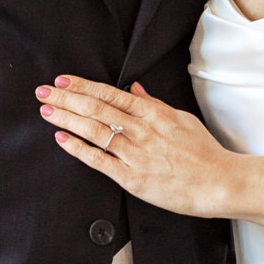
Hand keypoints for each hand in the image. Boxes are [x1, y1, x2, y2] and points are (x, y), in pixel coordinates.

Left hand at [37, 76, 237, 216]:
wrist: (219, 182)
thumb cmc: (204, 153)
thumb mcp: (181, 119)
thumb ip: (154, 104)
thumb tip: (134, 89)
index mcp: (154, 113)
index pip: (111, 94)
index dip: (83, 86)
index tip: (63, 80)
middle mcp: (141, 130)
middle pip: (96, 108)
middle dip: (66, 98)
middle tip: (43, 91)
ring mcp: (135, 154)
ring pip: (94, 130)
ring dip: (66, 118)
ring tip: (46, 110)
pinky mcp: (132, 178)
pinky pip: (98, 160)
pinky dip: (78, 147)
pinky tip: (62, 138)